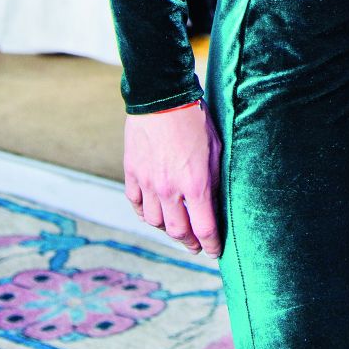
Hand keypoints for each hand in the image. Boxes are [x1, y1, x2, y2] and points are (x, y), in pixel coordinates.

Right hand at [124, 102, 222, 255]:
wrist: (162, 97)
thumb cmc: (196, 120)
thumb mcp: (216, 149)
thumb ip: (213, 179)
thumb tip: (214, 203)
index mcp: (195, 184)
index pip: (204, 229)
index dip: (211, 245)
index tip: (215, 252)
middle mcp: (170, 189)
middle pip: (177, 232)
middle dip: (190, 243)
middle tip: (196, 245)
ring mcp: (148, 183)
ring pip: (155, 222)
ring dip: (167, 228)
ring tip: (176, 227)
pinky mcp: (132, 173)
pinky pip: (136, 204)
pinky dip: (145, 213)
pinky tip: (153, 212)